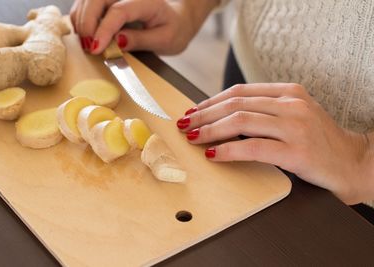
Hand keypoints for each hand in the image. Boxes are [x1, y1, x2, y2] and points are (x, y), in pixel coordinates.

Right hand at [70, 0, 218, 53]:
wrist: (177, 19)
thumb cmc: (173, 29)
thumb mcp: (165, 40)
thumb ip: (141, 40)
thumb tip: (117, 42)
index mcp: (147, 1)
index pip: (119, 10)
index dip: (104, 30)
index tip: (96, 48)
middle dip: (87, 23)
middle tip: (89, 47)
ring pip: (87, 0)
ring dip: (81, 21)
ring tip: (88, 44)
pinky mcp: (108, 1)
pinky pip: (86, 4)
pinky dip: (81, 18)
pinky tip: (87, 35)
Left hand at [177, 83, 373, 203]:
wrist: (353, 163)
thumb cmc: (318, 141)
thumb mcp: (293, 115)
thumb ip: (265, 110)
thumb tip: (222, 116)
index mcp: (289, 92)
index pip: (240, 92)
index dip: (211, 101)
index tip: (193, 111)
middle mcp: (292, 104)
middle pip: (236, 104)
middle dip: (204, 114)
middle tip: (184, 124)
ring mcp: (296, 126)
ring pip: (241, 121)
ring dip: (210, 130)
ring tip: (193, 137)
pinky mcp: (297, 151)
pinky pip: (253, 147)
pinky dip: (228, 150)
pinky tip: (213, 154)